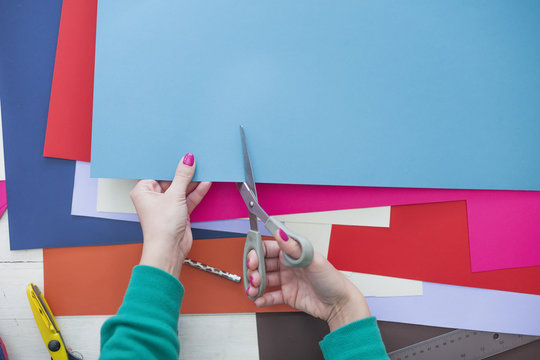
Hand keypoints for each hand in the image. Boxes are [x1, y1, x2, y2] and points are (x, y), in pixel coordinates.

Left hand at [130, 153, 211, 277]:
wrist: (169, 250)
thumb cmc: (161, 228)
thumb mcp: (174, 196)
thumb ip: (182, 176)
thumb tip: (187, 160)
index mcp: (143, 191)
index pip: (158, 172)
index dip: (170, 164)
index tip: (181, 156)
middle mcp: (154, 198)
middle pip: (171, 179)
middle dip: (183, 173)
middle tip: (194, 161)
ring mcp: (167, 205)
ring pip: (181, 188)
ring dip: (192, 182)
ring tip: (203, 170)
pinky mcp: (179, 212)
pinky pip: (188, 198)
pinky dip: (197, 191)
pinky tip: (205, 182)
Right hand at [247, 229, 370, 330]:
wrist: (339, 303)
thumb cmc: (331, 279)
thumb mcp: (312, 259)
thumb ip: (293, 247)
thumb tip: (280, 233)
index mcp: (292, 253)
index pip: (268, 249)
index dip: (257, 253)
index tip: (252, 259)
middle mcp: (288, 265)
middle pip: (263, 264)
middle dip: (254, 270)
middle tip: (254, 277)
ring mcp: (287, 280)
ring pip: (264, 280)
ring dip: (255, 285)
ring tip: (253, 290)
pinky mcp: (287, 295)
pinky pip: (271, 296)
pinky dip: (262, 298)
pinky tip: (258, 299)